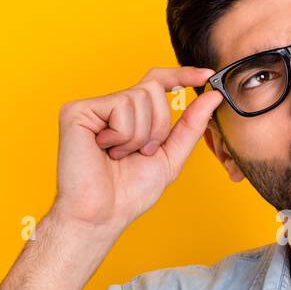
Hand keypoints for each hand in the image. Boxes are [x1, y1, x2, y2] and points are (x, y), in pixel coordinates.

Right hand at [49, 66, 222, 235]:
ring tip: (118, 155)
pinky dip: (122, 134)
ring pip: (140, 97)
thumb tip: (213, 96)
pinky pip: (121, 106)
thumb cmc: (129, 192)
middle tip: (140, 152)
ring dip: (140, 135)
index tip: (208, 75)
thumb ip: (191, 125)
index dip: (182, 74)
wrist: (102, 214)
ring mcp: (93, 107)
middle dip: (159, 125)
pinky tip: (104, 149)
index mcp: (130, 115)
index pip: (158, 82)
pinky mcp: (77, 110)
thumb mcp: (170, 156)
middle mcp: (111, 106)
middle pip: (154, 88)